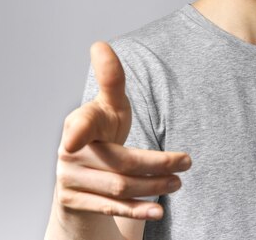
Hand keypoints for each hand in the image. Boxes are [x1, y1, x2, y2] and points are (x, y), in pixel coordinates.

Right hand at [54, 42, 191, 220]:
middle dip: (158, 163)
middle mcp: (68, 152)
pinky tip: (158, 211)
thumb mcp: (109, 107)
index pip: (83, 124)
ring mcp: (69, 180)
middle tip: (187, 162)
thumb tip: (99, 44)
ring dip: (153, 187)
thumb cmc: (102, 134)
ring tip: (178, 182)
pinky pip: (110, 209)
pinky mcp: (74, 202)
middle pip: (120, 162)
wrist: (82, 175)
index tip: (74, 138)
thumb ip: (111, 80)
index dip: (79, 130)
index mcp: (79, 123)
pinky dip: (136, 211)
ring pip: (119, 188)